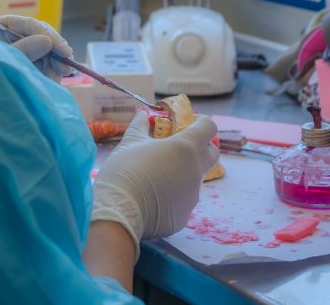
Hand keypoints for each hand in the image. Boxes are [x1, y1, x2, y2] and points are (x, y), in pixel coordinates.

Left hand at [0, 15, 72, 81]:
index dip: (48, 36)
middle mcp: (7, 39)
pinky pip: (39, 68)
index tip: (63, 50)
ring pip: (42, 53)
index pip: (28, 25)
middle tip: (67, 65)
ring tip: (61, 73)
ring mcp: (13, 54)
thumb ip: (21, 51)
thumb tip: (47, 42)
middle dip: (54, 50)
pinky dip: (49, 73)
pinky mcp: (18, 70)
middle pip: (39, 38)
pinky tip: (55, 78)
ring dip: (55, 62)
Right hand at [91, 111, 218, 254]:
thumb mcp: (130, 142)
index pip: (209, 127)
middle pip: (212, 154)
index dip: (201, 123)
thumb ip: (141, 126)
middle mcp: (196, 171)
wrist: (118, 211)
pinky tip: (151, 199)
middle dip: (201, 148)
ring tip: (154, 178)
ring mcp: (193, 195)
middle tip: (178, 149)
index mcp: (187, 147)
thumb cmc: (125, 169)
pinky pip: (181, 201)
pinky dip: (171, 197)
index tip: (188, 124)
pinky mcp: (184, 215)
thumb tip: (143, 114)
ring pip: (194, 180)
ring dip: (181, 174)